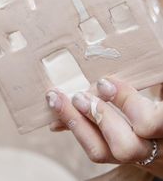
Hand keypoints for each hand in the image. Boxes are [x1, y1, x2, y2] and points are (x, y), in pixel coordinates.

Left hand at [46, 79, 162, 177]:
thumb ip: (154, 74)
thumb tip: (134, 54)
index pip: (150, 122)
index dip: (126, 102)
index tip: (105, 82)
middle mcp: (155, 148)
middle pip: (125, 146)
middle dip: (97, 117)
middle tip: (78, 96)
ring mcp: (135, 155)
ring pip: (103, 152)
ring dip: (75, 123)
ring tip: (57, 100)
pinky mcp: (119, 157)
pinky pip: (94, 148)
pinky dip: (75, 128)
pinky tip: (58, 114)